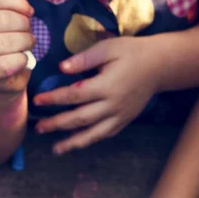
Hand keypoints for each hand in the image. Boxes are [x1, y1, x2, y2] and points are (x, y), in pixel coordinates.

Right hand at [0, 0, 34, 94]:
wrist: (1, 79)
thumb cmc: (7, 42)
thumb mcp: (10, 15)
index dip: (18, 2)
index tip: (29, 12)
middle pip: (1, 20)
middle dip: (24, 25)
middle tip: (29, 32)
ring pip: (5, 42)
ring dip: (25, 42)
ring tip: (28, 45)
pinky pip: (7, 63)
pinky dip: (21, 60)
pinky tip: (23, 60)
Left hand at [34, 37, 160, 153]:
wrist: (161, 65)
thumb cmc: (132, 53)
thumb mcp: (110, 47)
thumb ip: (84, 59)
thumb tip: (61, 68)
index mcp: (107, 85)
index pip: (74, 95)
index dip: (53, 99)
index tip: (37, 100)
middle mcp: (112, 105)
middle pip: (79, 119)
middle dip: (57, 124)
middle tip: (38, 128)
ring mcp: (119, 116)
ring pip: (92, 134)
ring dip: (72, 143)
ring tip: (55, 149)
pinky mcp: (124, 122)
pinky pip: (103, 135)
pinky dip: (88, 141)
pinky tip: (74, 144)